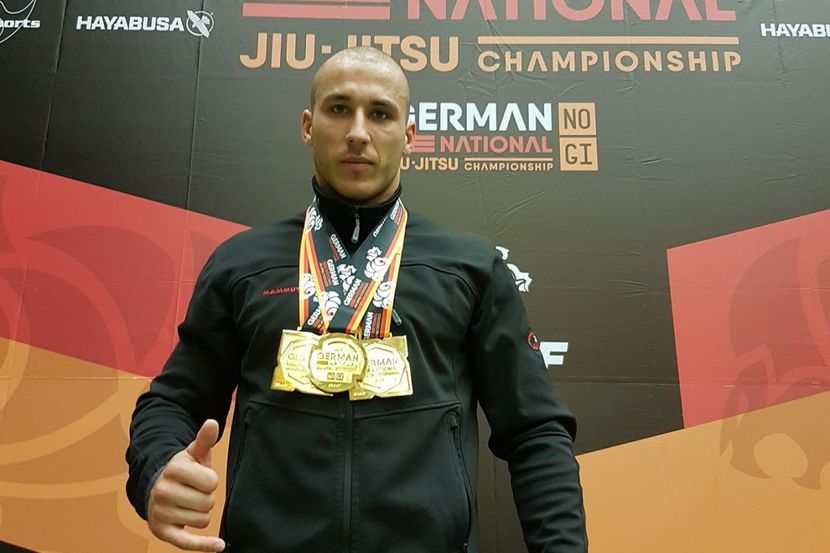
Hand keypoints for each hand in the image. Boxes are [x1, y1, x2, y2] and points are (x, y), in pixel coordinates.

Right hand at [147, 419, 225, 551]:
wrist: (155, 488)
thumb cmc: (182, 471)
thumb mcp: (192, 454)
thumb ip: (204, 440)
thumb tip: (212, 423)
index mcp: (173, 469)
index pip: (212, 482)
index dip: (210, 481)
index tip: (200, 478)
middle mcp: (163, 491)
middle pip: (208, 503)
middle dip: (206, 498)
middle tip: (193, 492)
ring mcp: (161, 513)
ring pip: (203, 520)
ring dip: (201, 513)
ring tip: (187, 503)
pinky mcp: (162, 532)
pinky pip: (187, 542)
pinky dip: (204, 545)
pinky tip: (219, 546)